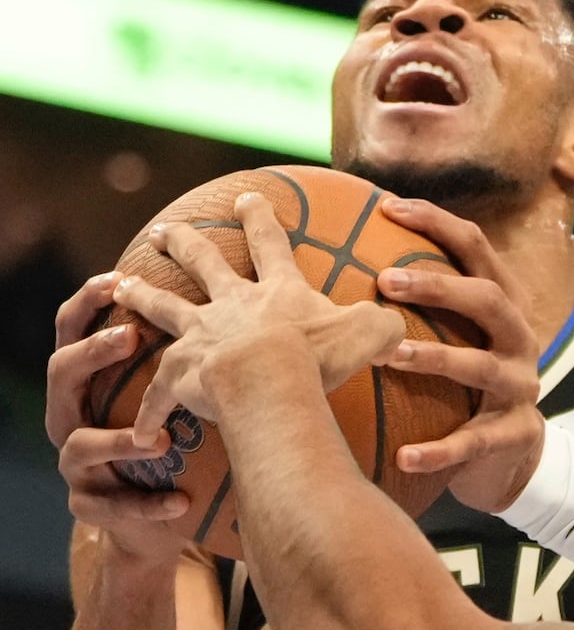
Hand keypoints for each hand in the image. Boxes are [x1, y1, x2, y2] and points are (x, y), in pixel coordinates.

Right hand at [47, 271, 189, 563]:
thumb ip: (179, 359)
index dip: (87, 303)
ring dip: (119, 441)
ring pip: (79, 445)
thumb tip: (234, 300)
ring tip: (160, 442)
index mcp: (86, 386)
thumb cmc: (168, 445)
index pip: (72, 332)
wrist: (156, 518)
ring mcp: (74, 465)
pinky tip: (181, 503)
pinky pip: (113, 505)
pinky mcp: (89, 508)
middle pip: (61, 374)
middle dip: (94, 353)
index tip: (117, 276)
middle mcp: (70, 418)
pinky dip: (148, 503)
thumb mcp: (169, 399)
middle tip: (133, 336)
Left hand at [114, 192, 405, 443]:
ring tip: (121, 286)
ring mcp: (202, 335)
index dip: (260, 219)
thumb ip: (381, 325)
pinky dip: (151, 411)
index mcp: (278, 292)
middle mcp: (233, 305)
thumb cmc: (320, 355)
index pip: (269, 243)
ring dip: (142, 296)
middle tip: (165, 230)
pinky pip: (160, 393)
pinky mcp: (181, 374)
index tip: (248, 198)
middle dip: (185, 243)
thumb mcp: (370, 332)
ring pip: (164, 308)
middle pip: (203, 265)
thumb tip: (396, 327)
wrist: (268, 378)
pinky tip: (144, 431)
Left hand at [376, 197, 543, 512]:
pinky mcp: (516, 434)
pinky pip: (475, 441)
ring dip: (434, 358)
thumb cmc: (464, 382)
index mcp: (504, 303)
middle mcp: (519, 338)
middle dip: (439, 287)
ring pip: (481, 367)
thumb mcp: (455, 333)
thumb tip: (342, 247)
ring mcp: (520, 386)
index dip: (437, 224)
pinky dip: (439, 450)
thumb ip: (422, 298)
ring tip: (389, 357)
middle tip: (385, 281)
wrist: (511, 452)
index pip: (477, 248)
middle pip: (488, 300)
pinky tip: (404, 456)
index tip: (388, 207)